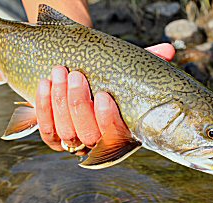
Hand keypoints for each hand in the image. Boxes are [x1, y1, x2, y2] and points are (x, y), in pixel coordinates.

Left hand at [36, 43, 175, 154]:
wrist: (78, 79)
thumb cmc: (104, 78)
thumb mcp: (124, 71)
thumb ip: (147, 63)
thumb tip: (168, 50)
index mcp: (119, 133)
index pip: (114, 137)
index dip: (108, 120)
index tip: (104, 96)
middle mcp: (95, 142)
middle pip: (87, 134)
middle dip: (79, 105)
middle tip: (75, 75)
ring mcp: (72, 141)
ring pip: (65, 131)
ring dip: (60, 101)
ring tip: (60, 72)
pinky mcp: (53, 137)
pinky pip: (46, 128)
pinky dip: (44, 106)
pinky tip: (45, 83)